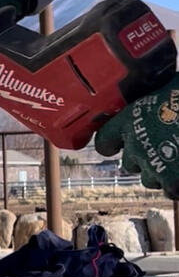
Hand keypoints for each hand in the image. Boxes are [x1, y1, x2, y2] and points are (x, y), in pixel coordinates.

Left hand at [94, 73, 178, 198]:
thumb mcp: (159, 90)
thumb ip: (148, 103)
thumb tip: (150, 85)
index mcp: (127, 121)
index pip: (103, 142)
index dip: (111, 145)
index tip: (117, 146)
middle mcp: (135, 145)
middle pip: (129, 165)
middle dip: (143, 160)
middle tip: (161, 151)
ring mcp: (153, 165)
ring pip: (149, 180)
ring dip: (161, 174)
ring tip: (175, 159)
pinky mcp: (172, 181)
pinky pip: (171, 191)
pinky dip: (177, 186)